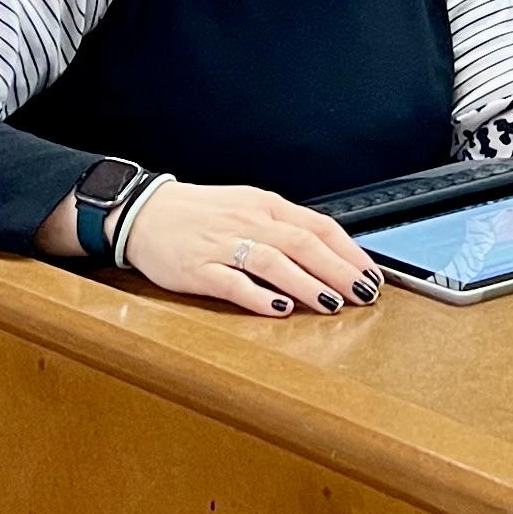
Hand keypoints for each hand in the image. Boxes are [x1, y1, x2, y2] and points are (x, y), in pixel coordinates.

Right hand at [113, 181, 379, 316]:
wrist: (144, 212)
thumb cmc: (198, 214)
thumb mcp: (247, 207)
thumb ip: (283, 227)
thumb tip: (326, 253)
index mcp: (264, 205)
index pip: (318, 225)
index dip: (348, 251)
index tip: (369, 273)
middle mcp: (248, 221)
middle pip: (302, 243)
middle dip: (338, 270)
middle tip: (362, 293)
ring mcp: (222, 244)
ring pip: (273, 262)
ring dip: (306, 284)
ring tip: (331, 304)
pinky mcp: (197, 269)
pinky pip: (232, 282)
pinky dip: (258, 296)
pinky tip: (279, 308)